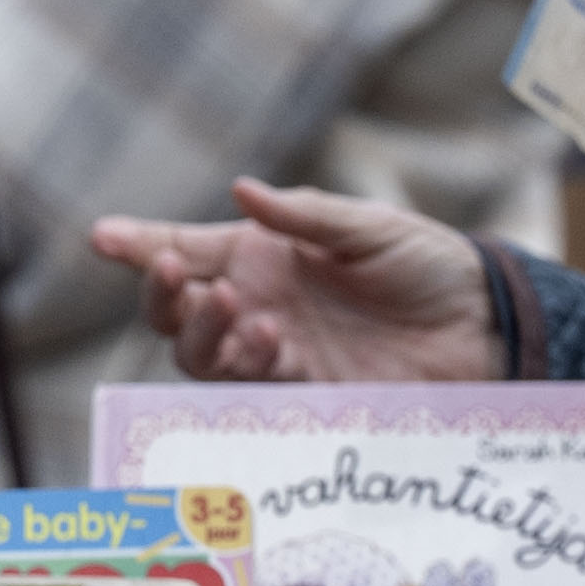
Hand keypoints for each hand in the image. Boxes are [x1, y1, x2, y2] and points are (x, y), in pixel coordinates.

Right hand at [91, 179, 496, 382]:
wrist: (482, 325)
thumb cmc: (427, 264)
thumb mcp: (368, 226)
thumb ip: (304, 216)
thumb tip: (240, 192)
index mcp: (261, 255)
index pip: (185, 248)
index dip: (139, 245)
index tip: (101, 237)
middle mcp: (256, 304)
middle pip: (176, 311)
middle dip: (160, 294)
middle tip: (171, 270)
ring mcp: (276, 352)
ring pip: (201, 355)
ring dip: (202, 330)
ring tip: (233, 304)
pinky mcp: (305, 393)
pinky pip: (254, 384)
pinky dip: (251, 359)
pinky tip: (272, 335)